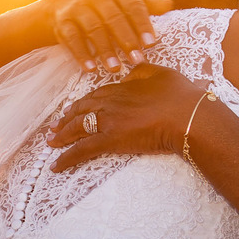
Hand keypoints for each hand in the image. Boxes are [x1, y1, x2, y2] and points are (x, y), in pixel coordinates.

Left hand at [47, 63, 204, 170]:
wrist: (187, 116)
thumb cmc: (181, 96)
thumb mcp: (161, 74)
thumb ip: (143, 71)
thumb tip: (129, 73)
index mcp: (122, 87)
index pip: (96, 96)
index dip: (83, 104)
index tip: (74, 109)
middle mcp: (110, 102)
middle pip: (81, 110)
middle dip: (66, 119)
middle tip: (55, 126)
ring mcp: (108, 121)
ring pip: (77, 128)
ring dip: (62, 135)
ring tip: (52, 142)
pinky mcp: (110, 140)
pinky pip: (82, 150)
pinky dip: (66, 158)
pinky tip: (55, 166)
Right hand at [50, 0, 173, 72]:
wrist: (62, 9)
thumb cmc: (103, 10)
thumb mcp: (123, 4)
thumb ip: (146, 6)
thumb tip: (169, 4)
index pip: (133, 6)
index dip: (142, 25)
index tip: (151, 44)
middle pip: (114, 18)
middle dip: (126, 41)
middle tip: (137, 61)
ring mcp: (78, 9)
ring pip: (94, 30)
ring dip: (106, 50)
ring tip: (115, 69)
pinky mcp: (63, 23)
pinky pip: (72, 39)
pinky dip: (82, 55)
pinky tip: (91, 69)